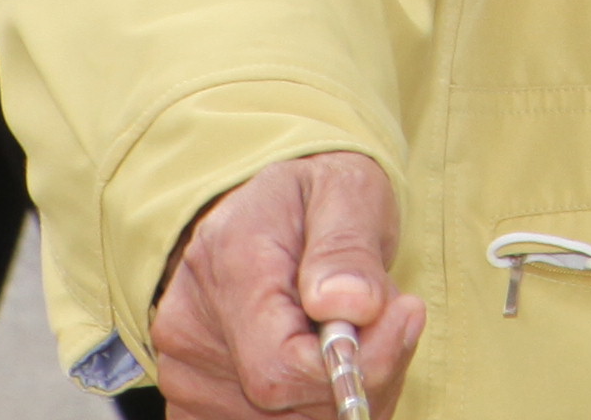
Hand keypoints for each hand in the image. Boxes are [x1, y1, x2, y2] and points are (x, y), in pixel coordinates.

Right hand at [147, 151, 417, 419]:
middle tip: (387, 315)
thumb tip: (351, 305)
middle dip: (360, 372)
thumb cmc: (314, 200)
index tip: (406, 315)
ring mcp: (184, 374)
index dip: (356, 363)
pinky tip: (329, 362)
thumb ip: (348, 247)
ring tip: (352, 328)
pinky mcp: (192, 404)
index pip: (281, 366)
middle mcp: (188, 330)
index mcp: (224, 266)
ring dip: (341, 390)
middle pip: (286, 405)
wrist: (268, 214)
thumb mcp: (346, 191)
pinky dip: (316, 408)